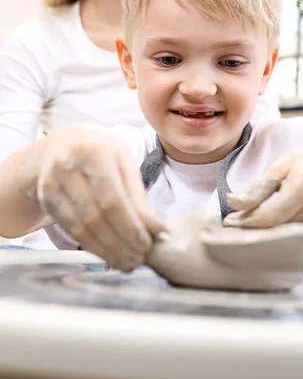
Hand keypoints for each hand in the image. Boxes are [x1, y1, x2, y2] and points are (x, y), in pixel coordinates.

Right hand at [37, 124, 162, 270]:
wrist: (64, 143)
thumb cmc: (102, 152)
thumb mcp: (123, 161)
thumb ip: (137, 193)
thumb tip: (154, 228)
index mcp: (95, 151)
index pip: (114, 199)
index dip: (131, 226)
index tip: (149, 242)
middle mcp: (69, 166)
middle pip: (97, 216)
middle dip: (122, 242)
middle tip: (140, 257)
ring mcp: (53, 183)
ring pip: (82, 227)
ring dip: (107, 250)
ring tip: (127, 260)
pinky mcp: (47, 199)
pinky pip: (71, 229)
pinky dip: (92, 245)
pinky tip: (108, 253)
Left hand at [224, 146, 302, 227]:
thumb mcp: (283, 163)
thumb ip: (260, 184)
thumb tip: (236, 203)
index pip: (270, 213)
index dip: (247, 221)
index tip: (229, 221)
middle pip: (277, 227)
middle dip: (253, 228)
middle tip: (234, 225)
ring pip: (285, 234)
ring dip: (264, 231)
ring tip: (248, 224)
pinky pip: (295, 235)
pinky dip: (279, 232)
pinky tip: (268, 226)